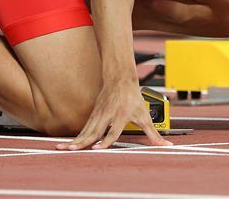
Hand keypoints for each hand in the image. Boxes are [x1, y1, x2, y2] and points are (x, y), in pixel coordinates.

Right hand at [56, 79, 172, 150]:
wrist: (120, 78)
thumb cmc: (133, 98)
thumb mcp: (145, 116)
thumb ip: (154, 134)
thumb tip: (166, 145)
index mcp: (120, 116)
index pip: (111, 132)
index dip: (105, 141)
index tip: (97, 149)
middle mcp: (107, 115)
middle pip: (93, 132)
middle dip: (81, 142)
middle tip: (71, 151)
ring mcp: (98, 114)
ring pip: (85, 130)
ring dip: (75, 141)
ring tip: (62, 149)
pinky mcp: (94, 114)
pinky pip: (84, 128)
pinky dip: (77, 137)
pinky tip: (70, 145)